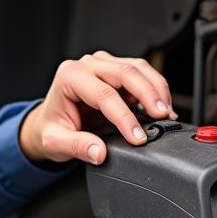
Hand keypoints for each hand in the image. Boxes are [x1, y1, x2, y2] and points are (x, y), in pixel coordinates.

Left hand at [19, 51, 177, 165]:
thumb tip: (99, 153)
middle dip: (148, 96)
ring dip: (156, 90)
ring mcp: (103, 64)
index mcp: (70, 77)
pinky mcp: (116, 70)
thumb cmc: (52, 127)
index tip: (138, 138)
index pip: (104, 94)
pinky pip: (141, 73)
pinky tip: (161, 107)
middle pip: (126, 73)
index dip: (124, 117)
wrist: (50, 120)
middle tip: (161, 118)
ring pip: (138, 68)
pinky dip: (155, 89)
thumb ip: (77, 147)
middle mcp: (87, 65)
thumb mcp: (56, 142)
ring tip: (166, 114)